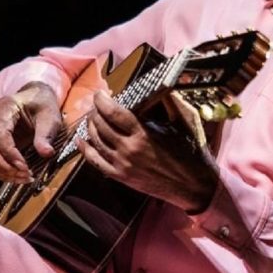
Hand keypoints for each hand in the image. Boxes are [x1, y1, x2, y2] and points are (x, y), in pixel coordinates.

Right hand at [0, 81, 62, 182]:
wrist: (35, 98)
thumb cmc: (42, 105)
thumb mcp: (50, 116)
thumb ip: (46, 134)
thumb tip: (46, 153)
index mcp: (5, 107)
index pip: (0, 134)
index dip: (10, 154)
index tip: (25, 167)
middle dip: (5, 166)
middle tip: (25, 175)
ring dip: (2, 172)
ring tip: (23, 178)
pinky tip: (16, 176)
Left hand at [78, 89, 218, 213]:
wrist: (192, 185)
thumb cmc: (189, 154)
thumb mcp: (181, 125)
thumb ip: (168, 104)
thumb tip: (160, 87)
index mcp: (143, 135)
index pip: (114, 113)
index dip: (103, 101)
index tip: (100, 93)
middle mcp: (129, 150)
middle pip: (101, 125)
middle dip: (95, 111)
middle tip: (96, 103)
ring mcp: (123, 165)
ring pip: (96, 142)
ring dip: (89, 126)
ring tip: (91, 117)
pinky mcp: (121, 177)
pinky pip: (96, 162)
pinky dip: (85, 150)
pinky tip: (80, 140)